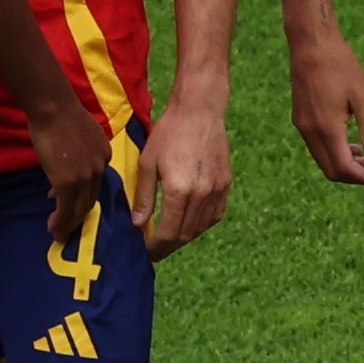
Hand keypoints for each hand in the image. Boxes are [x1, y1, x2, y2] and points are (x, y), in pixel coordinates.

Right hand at [26, 96, 105, 250]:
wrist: (53, 108)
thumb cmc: (62, 114)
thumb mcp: (83, 132)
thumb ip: (80, 149)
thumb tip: (66, 161)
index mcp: (105, 155)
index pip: (95, 182)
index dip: (81, 194)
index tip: (64, 199)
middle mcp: (99, 169)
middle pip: (91, 200)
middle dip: (79, 217)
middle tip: (68, 228)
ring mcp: (84, 177)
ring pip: (79, 209)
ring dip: (68, 224)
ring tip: (59, 234)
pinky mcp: (67, 182)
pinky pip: (64, 208)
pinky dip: (60, 221)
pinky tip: (52, 227)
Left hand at [135, 92, 232, 256]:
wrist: (199, 110)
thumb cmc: (169, 132)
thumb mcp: (148, 163)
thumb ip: (144, 197)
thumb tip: (138, 225)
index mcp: (179, 190)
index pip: (168, 232)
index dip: (156, 247)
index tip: (146, 252)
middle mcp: (201, 194)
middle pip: (185, 234)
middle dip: (168, 246)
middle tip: (155, 250)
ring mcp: (217, 190)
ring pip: (201, 228)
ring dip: (184, 237)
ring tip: (169, 238)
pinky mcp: (225, 184)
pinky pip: (215, 215)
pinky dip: (201, 224)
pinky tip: (190, 223)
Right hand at [285, 32, 363, 184]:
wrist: (310, 43)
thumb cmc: (339, 65)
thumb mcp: (362, 96)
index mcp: (327, 128)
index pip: (345, 168)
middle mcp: (310, 132)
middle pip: (332, 170)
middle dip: (356, 175)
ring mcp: (302, 125)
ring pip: (323, 159)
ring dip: (346, 164)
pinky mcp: (300, 118)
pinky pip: (317, 146)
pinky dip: (335, 152)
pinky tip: (351, 143)